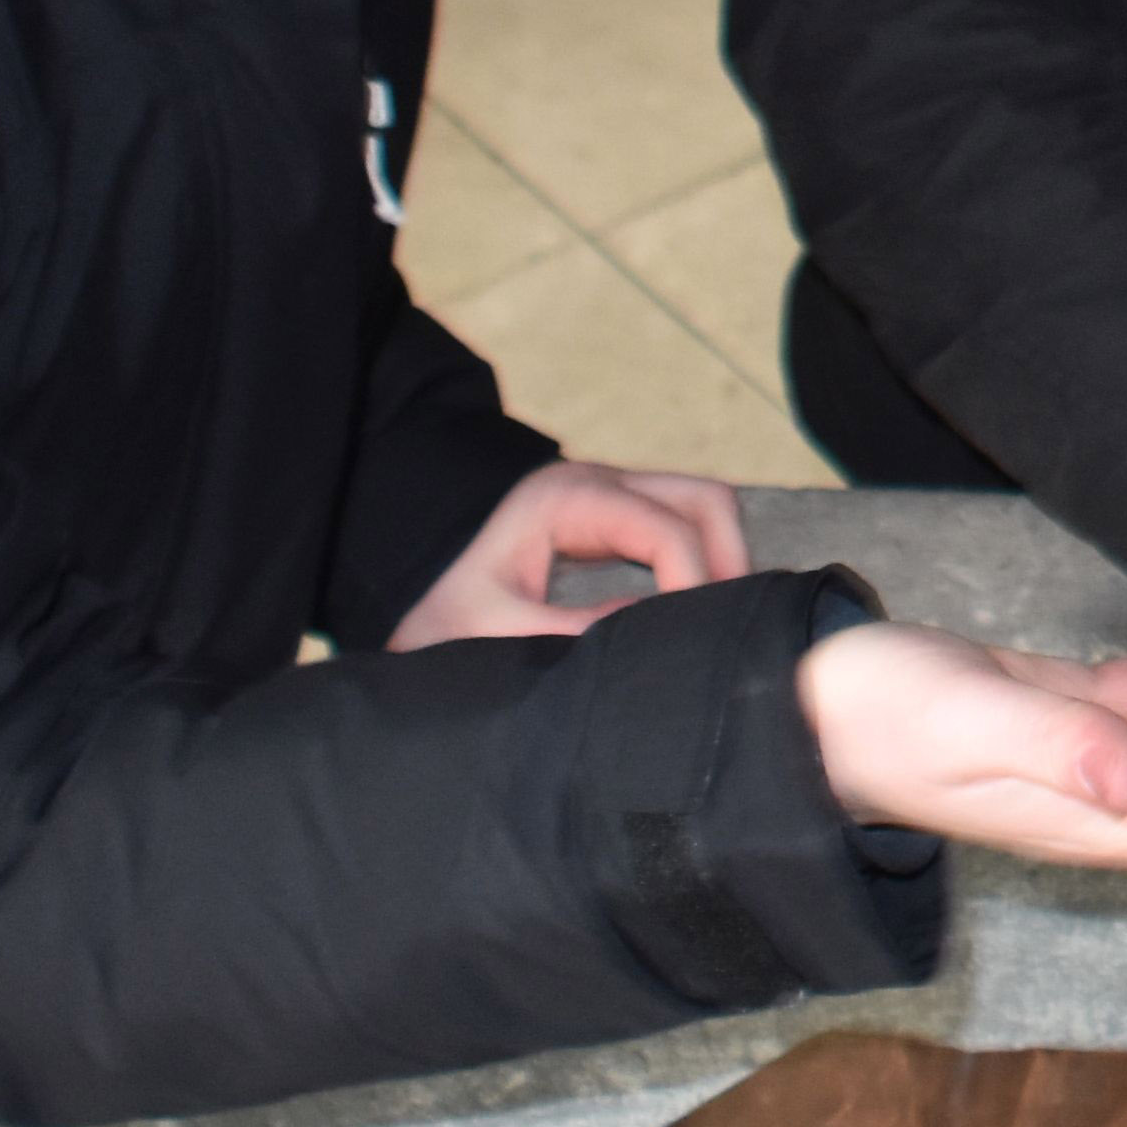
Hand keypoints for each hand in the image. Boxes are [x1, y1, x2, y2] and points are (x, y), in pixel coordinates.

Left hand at [387, 459, 751, 649]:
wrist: (400, 565)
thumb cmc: (436, 598)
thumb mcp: (490, 629)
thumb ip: (571, 635)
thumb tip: (655, 642)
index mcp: (569, 500)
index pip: (668, 530)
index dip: (694, 583)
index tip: (689, 642)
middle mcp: (601, 483)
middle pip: (705, 500)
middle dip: (726, 561)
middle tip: (722, 628)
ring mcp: (611, 495)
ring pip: (703, 507)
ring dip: (719, 558)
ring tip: (711, 624)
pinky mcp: (612, 516)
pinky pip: (682, 524)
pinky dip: (700, 559)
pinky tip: (690, 611)